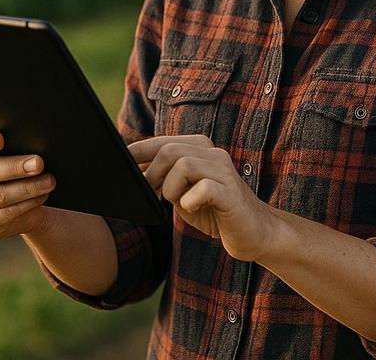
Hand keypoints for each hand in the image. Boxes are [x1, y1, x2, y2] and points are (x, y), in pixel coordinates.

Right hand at [0, 129, 58, 238]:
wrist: (18, 198)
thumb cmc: (14, 164)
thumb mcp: (12, 152)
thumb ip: (14, 144)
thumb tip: (32, 146)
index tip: (0, 139)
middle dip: (15, 167)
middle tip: (38, 163)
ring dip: (26, 188)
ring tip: (48, 181)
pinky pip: (4, 214)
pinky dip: (26, 204)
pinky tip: (40, 196)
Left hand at [129, 134, 280, 262]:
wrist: (255, 232)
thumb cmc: (214, 212)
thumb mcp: (182, 193)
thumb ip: (162, 180)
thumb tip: (131, 174)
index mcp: (200, 149)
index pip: (162, 142)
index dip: (137, 152)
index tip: (120, 165)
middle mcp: (213, 154)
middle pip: (169, 151)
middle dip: (152, 174)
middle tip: (151, 195)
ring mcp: (224, 172)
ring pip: (183, 165)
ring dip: (171, 188)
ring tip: (176, 203)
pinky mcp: (232, 194)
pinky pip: (203, 189)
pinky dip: (190, 201)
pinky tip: (191, 209)